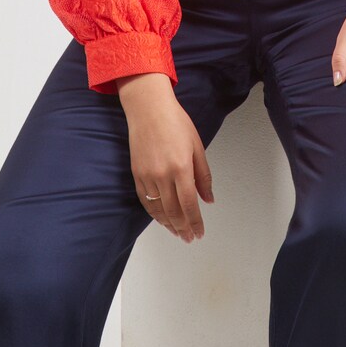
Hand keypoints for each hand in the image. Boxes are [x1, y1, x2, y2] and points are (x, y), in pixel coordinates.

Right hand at [118, 80, 214, 242]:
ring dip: (169, 225)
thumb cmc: (175, 122)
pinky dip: (153, 214)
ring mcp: (148, 175)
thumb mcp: (197, 146)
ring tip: (177, 233)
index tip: (200, 232)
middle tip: (189, 238)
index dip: (195, 222)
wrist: (149, 108)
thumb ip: (203, 175)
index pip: (190, 204)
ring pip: (158, 210)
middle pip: (174, 211)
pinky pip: (145, 200)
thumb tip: (208, 199)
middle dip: (183, 228)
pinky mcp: (137, 173)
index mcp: (181, 167)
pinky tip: (161, 219)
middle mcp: (163, 174)